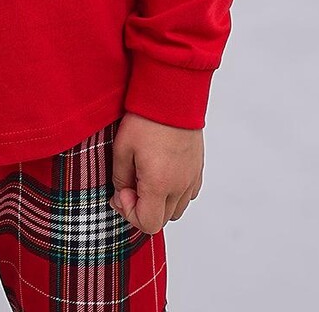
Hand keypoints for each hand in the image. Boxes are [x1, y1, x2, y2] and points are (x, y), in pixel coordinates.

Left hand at [108, 112, 203, 235]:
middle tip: (129, 184)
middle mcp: (180, 186)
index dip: (129, 213)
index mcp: (159, 184)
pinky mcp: (198, 168)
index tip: (121, 191)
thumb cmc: (145, 118)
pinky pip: (188, 194)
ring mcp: (192, 177)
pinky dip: (174, 192)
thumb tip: (123, 194)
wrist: (171, 94)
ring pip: (176, 209)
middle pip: (162, 219)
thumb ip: (120, 178)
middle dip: (142, 208)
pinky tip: (162, 172)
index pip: (148, 224)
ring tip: (145, 177)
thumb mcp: (122, 148)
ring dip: (159, 202)